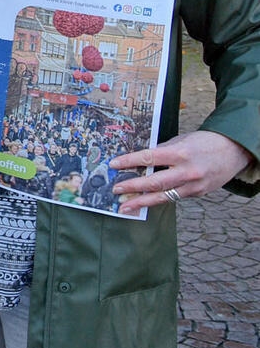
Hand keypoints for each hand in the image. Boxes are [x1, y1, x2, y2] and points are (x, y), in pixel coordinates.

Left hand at [109, 130, 254, 214]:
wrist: (234, 151)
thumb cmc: (205, 142)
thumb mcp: (182, 140)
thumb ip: (163, 150)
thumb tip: (142, 160)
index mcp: (180, 153)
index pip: (149, 158)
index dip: (129, 161)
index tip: (114, 165)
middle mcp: (187, 171)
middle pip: (155, 182)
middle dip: (133, 186)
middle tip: (115, 189)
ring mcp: (193, 185)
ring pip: (163, 196)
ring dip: (142, 202)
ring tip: (124, 207)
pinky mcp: (198, 193)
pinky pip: (174, 197)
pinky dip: (158, 200)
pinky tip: (144, 203)